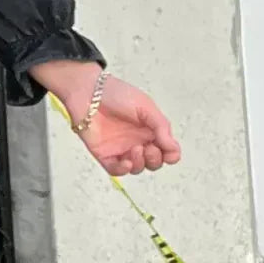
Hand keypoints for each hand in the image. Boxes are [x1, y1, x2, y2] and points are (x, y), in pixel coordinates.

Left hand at [29, 60, 181, 176]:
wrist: (89, 92)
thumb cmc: (116, 93)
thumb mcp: (146, 107)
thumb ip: (161, 128)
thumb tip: (174, 148)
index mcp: (149, 129)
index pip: (166, 150)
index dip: (170, 155)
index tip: (170, 154)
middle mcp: (137, 140)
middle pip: (153, 162)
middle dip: (155, 160)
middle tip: (149, 148)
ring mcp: (120, 148)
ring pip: (137, 168)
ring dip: (140, 164)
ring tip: (136, 149)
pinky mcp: (104, 154)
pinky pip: (116, 170)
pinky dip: (123, 170)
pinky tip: (126, 162)